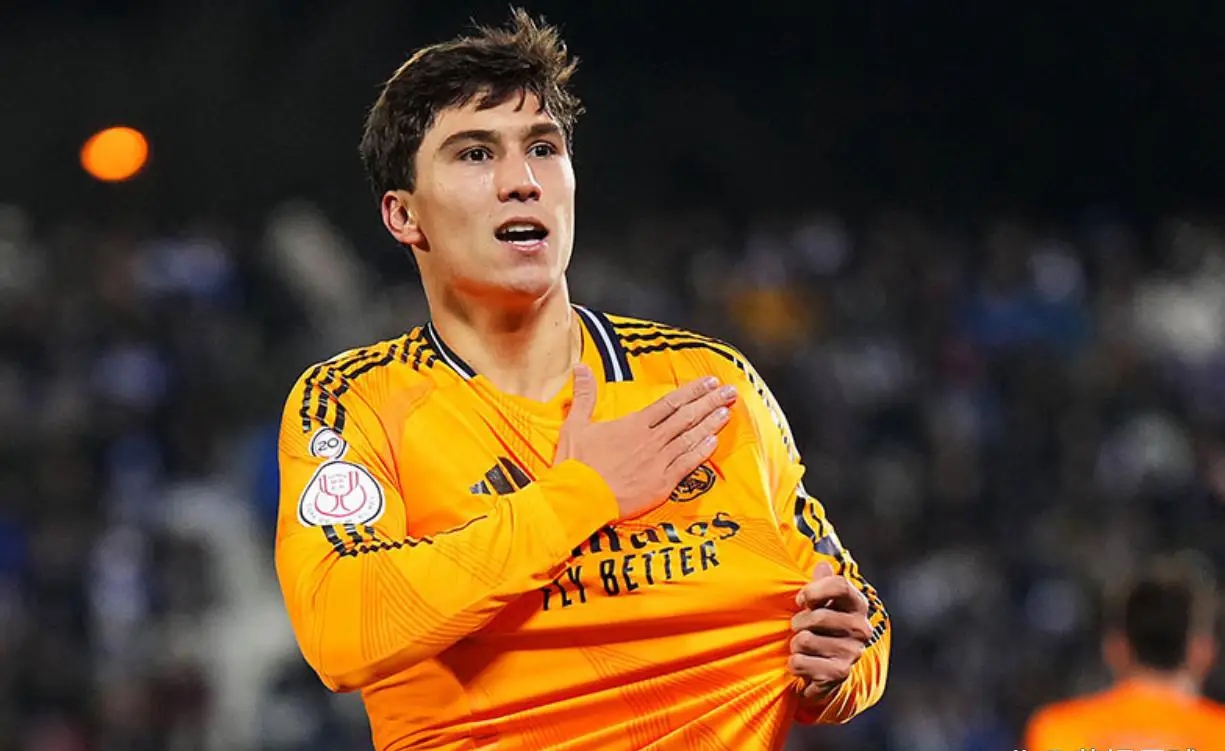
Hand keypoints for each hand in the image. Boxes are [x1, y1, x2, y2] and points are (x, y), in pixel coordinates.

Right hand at [555, 363, 736, 517]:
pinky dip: (701, 452)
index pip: (670, 402)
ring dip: (710, 423)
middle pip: (686, 416)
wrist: (579, 498)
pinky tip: (714, 442)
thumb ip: (584, 395)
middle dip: (710, 402)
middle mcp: (650, 439)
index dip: (692, 391)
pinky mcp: (661, 484)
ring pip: (690, 438)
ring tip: (727, 411)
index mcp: (633, 424)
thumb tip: (581, 367)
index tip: (710, 382)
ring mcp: (658, 462)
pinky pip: (687, 465)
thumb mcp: (575, 425)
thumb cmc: (576, 464)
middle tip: (730, 391)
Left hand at [788, 562, 872, 700]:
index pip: (840, 585)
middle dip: (798, 622)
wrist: (829, 671)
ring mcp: (852, 652)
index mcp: (858, 604)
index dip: (813, 590)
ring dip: (795, 645)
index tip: (801, 600)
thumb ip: (822, 582)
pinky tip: (805, 664)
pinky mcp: (839, 673)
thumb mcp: (822, 603)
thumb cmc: (822, 629)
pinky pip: (799, 662)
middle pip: (817, 616)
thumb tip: (822, 565)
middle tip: (800, 629)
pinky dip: (795, 664)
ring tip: (804, 648)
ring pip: (804, 640)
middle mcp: (861, 628)